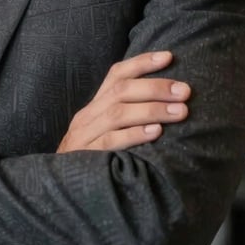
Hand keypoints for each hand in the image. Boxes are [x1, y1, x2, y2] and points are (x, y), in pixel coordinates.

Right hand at [56, 51, 189, 153]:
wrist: (60, 188)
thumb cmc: (94, 158)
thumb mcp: (106, 131)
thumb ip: (127, 116)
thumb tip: (169, 102)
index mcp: (94, 106)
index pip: (116, 75)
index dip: (141, 63)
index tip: (168, 56)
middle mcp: (88, 116)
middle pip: (121, 91)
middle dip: (155, 88)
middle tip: (184, 91)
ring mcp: (84, 136)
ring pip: (118, 113)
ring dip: (152, 110)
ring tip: (180, 111)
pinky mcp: (86, 156)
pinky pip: (110, 142)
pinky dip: (134, 135)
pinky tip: (156, 132)